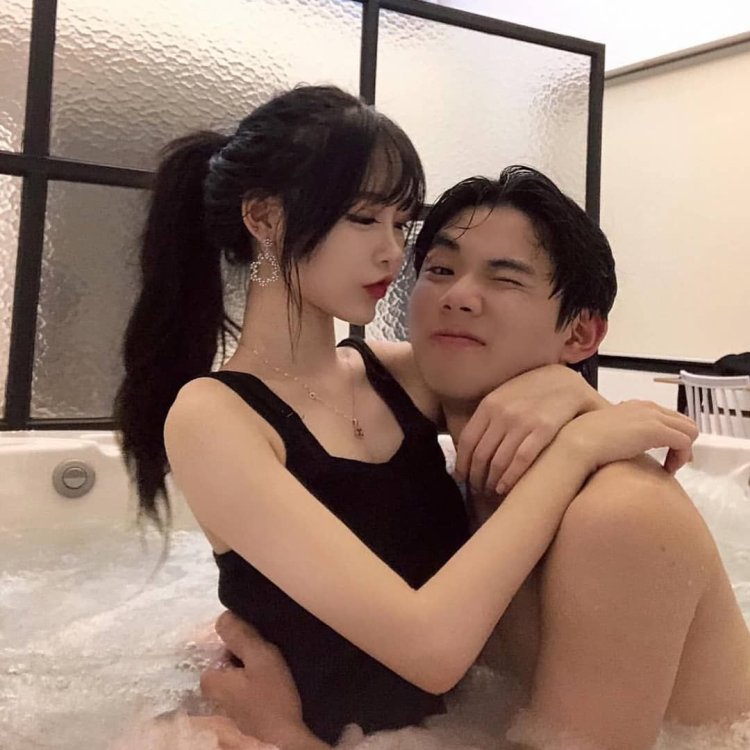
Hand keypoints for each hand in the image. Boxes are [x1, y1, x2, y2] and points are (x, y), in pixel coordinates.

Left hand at [200, 612, 320, 748]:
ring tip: (274, 680)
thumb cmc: (272, 699)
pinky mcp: (240, 721)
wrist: (285, 742)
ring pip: (240, 680)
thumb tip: (223, 616)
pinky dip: (258, 692)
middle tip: (270, 666)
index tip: (261, 653)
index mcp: (210, 679)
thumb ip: (240, 635)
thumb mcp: (260, 657)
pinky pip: (247, 696)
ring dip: (255, 677)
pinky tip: (273, 694)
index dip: (244, 646)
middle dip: (248, 661)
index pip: (224, 648)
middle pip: (231, 664)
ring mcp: (225, 711)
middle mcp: (212, 696)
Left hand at [455, 365, 605, 494]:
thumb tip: (467, 446)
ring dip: (491, 481)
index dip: (462, 464)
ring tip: (491, 491)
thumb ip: (488, 417)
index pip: (467, 441)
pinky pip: (521, 460)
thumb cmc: (534, 392)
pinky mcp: (545, 429)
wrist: (569, 382)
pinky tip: (506, 488)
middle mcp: (503, 413)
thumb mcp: (505, 396)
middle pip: (481, 454)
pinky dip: (510, 478)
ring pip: (498, 461)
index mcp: (489, 404)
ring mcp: (523, 421)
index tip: (461, 477)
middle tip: (477, 489)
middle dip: (476, 477)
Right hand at [558, 400, 697, 474]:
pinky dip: (681, 457)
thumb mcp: (607, 433)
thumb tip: (624, 447)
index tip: (665, 454)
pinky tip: (667, 469)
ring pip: (690, 430)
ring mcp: (653, 417)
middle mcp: (648, 408)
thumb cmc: (585, 441)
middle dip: (683, 443)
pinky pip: (685, 442)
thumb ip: (621, 434)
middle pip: (685, 422)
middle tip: (671, 462)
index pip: (669, 417)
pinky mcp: (656, 430)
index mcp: (636, 406)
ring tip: (669, 467)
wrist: (578, 442)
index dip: (672, 436)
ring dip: (684, 451)